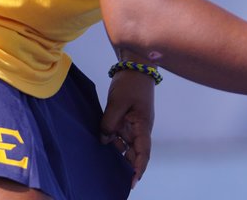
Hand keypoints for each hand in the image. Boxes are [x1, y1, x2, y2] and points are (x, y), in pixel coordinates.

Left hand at [100, 68, 155, 186]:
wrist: (135, 65)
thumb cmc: (130, 84)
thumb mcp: (117, 102)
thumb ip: (109, 122)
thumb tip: (104, 139)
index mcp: (142, 125)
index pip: (143, 151)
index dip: (139, 167)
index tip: (133, 181)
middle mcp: (139, 128)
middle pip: (134, 151)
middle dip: (127, 165)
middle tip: (114, 178)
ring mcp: (133, 123)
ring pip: (126, 144)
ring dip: (118, 153)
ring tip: (105, 164)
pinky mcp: (126, 118)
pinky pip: (120, 135)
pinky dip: (113, 141)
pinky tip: (103, 146)